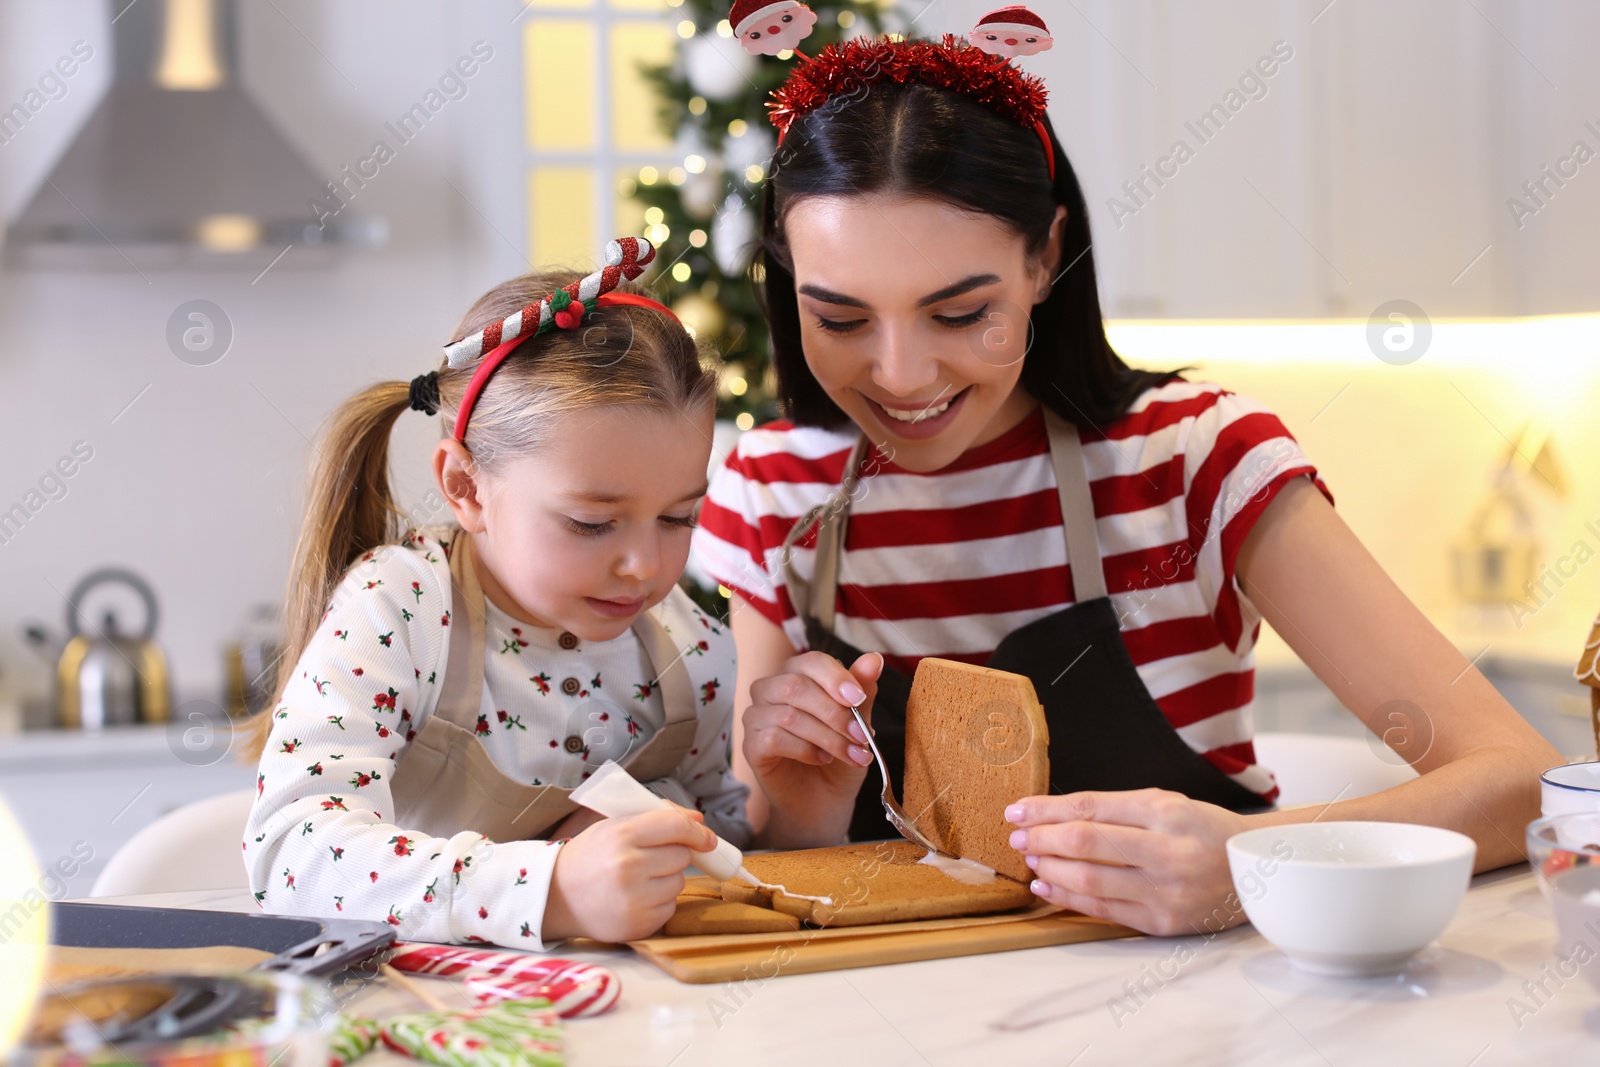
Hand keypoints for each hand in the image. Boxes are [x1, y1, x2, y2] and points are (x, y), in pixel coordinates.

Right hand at [543, 807, 714, 941]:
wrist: (557, 896)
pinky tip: (636, 898)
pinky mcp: (639, 925)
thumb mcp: (615, 826)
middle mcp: (629, 867)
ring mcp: (634, 899)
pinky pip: (670, 907)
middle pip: (682, 856)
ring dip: (667, 879)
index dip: (696, 832)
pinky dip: (660, 902)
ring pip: (679, 882)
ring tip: (638, 879)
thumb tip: (700, 823)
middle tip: (648, 857)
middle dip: (673, 854)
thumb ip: (658, 818)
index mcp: (621, 836)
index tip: (707, 838)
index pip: (675, 828)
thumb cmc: (591, 855)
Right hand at [742, 651, 882, 847]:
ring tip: (851, 754)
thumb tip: (874, 660)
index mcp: (797, 674)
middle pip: (796, 686)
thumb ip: (863, 692)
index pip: (812, 662)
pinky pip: (773, 739)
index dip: (836, 677)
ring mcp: (756, 717)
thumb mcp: (858, 724)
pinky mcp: (751, 746)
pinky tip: (822, 759)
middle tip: (861, 736)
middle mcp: (771, 689)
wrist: (825, 800)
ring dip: (827, 737)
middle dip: (835, 713)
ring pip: (788, 715)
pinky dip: (805, 749)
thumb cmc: (839, 756)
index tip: (860, 698)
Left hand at [1005, 789, 1249, 936]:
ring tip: (1031, 860)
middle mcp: (1166, 850)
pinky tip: (1047, 886)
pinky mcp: (1163, 922)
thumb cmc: (1201, 831)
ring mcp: (1165, 890)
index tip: (1017, 809)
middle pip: (1084, 843)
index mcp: (1166, 812)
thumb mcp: (1165, 804)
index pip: (1090, 808)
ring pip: (1089, 880)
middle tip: (1017, 837)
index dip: (1046, 810)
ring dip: (1049, 869)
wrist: (1254, 871)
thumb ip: (1113, 808)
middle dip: (1041, 839)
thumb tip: (1052, 815)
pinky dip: (1068, 898)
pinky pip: (1103, 910)